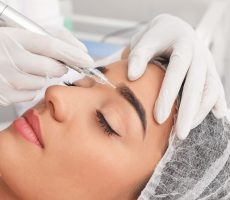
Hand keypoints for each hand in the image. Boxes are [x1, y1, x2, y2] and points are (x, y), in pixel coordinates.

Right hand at [0, 27, 93, 105]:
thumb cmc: (4, 45)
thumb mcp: (24, 32)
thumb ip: (55, 36)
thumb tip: (81, 50)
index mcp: (13, 38)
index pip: (51, 46)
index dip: (72, 54)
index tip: (86, 60)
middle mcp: (8, 59)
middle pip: (52, 68)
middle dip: (60, 67)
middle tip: (55, 63)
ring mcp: (6, 79)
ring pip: (42, 83)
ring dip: (41, 76)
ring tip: (26, 68)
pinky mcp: (4, 96)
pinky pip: (30, 95)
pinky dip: (30, 88)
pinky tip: (19, 79)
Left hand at [128, 14, 226, 139]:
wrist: (174, 27)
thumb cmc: (157, 37)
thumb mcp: (146, 39)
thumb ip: (139, 55)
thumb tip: (132, 76)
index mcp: (183, 44)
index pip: (177, 72)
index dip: (168, 95)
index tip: (159, 118)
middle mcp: (199, 53)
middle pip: (197, 85)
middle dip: (189, 112)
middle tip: (180, 134)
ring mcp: (207, 62)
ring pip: (211, 89)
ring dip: (201, 111)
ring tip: (188, 129)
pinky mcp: (210, 70)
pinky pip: (217, 87)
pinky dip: (217, 102)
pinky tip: (216, 116)